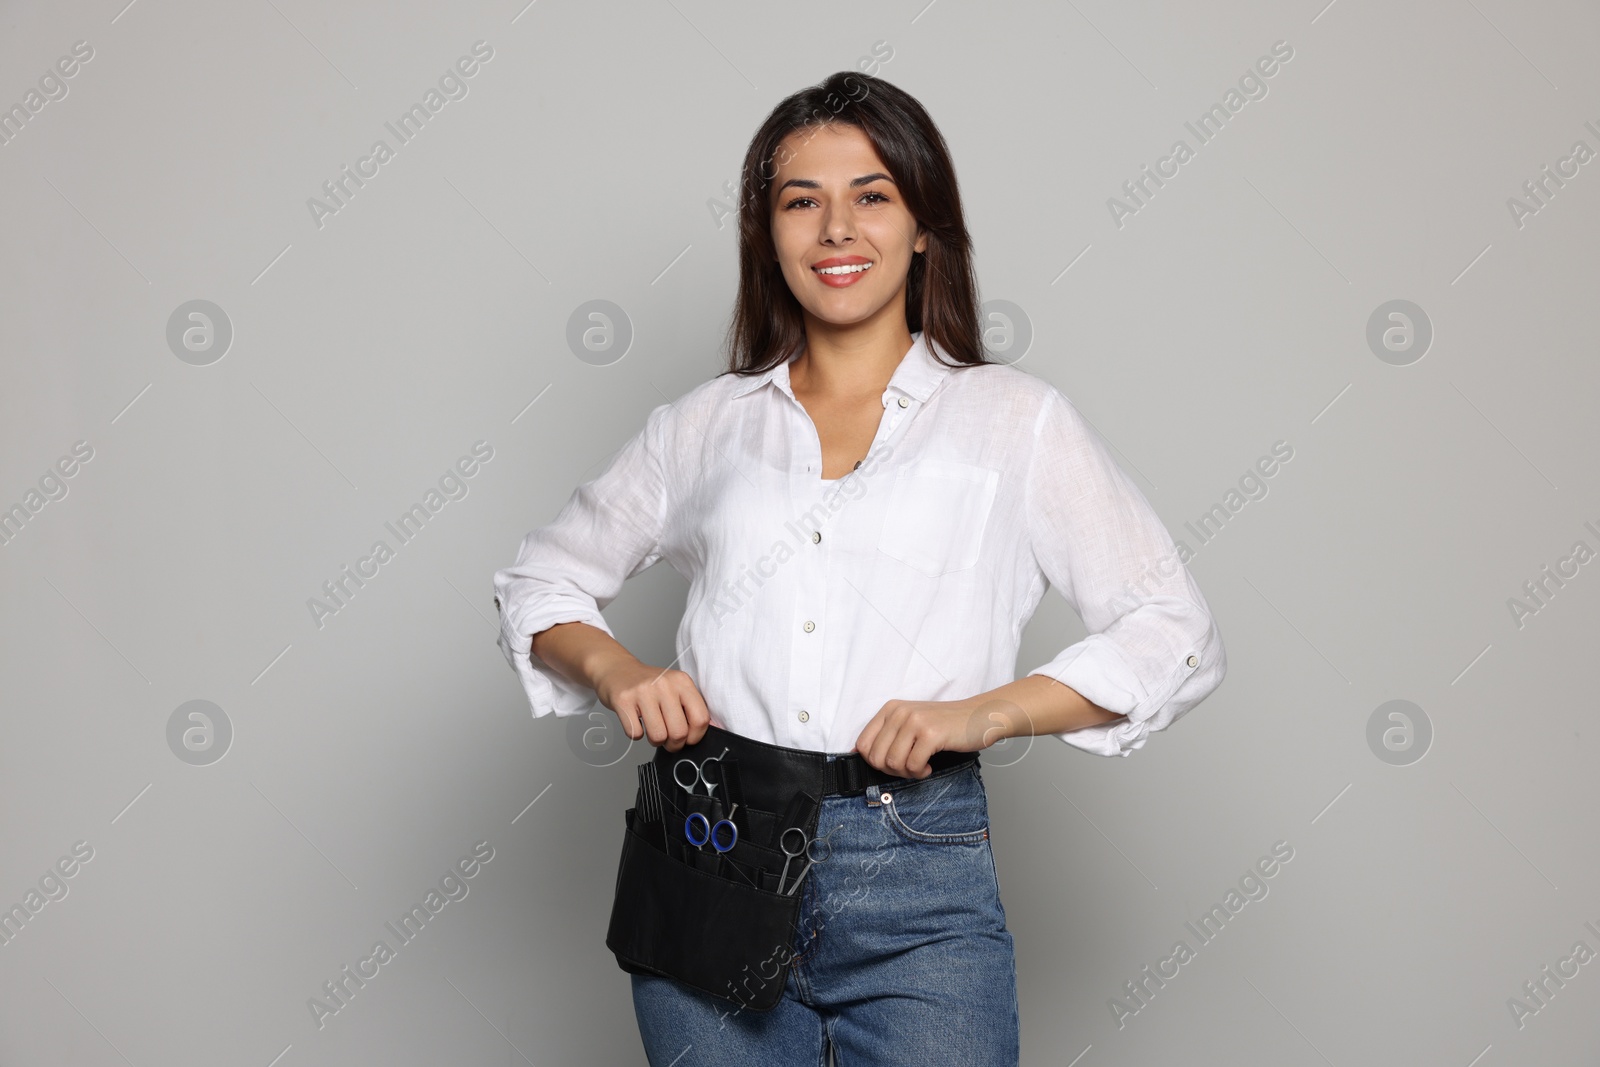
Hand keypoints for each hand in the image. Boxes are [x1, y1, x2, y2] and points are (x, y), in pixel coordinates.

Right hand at [594, 659, 712, 751]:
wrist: (617, 669)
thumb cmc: (648, 685)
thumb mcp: (674, 688)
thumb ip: (690, 707)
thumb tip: (705, 734)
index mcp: (682, 682)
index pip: (700, 718)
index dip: (695, 736)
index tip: (689, 739)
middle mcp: (664, 684)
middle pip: (679, 732)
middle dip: (674, 744)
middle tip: (668, 739)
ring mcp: (643, 692)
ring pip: (658, 736)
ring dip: (655, 740)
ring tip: (652, 729)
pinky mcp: (623, 700)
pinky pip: (636, 734)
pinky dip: (636, 734)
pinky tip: (636, 721)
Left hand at [852, 697, 1014, 777]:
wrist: (978, 717)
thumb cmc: (945, 725)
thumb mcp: (910, 723)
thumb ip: (887, 735)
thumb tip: (858, 755)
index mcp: (890, 709)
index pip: (863, 744)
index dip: (875, 762)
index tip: (893, 764)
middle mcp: (899, 712)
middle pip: (876, 757)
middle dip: (891, 771)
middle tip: (909, 767)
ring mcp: (915, 721)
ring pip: (893, 763)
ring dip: (907, 772)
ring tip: (921, 766)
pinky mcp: (930, 734)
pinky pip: (913, 765)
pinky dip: (920, 773)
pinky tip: (929, 766)